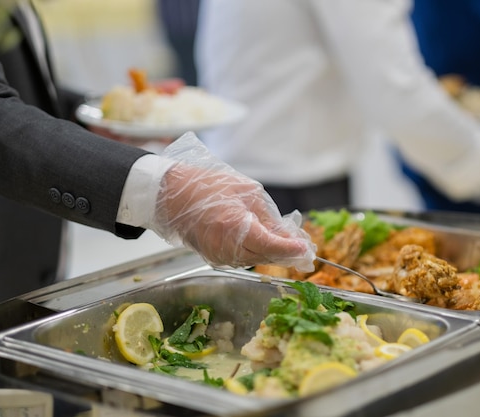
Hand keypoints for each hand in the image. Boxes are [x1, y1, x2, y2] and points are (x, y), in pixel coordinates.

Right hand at [148, 133, 315, 271]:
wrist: (171, 196)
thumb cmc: (208, 187)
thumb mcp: (247, 193)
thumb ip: (269, 218)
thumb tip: (290, 236)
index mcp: (235, 228)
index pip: (271, 246)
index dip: (292, 250)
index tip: (308, 250)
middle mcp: (227, 248)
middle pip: (266, 257)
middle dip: (287, 254)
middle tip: (307, 249)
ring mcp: (219, 256)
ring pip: (255, 260)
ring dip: (273, 254)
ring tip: (291, 245)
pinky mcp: (214, 258)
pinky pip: (243, 259)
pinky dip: (257, 253)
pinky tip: (268, 244)